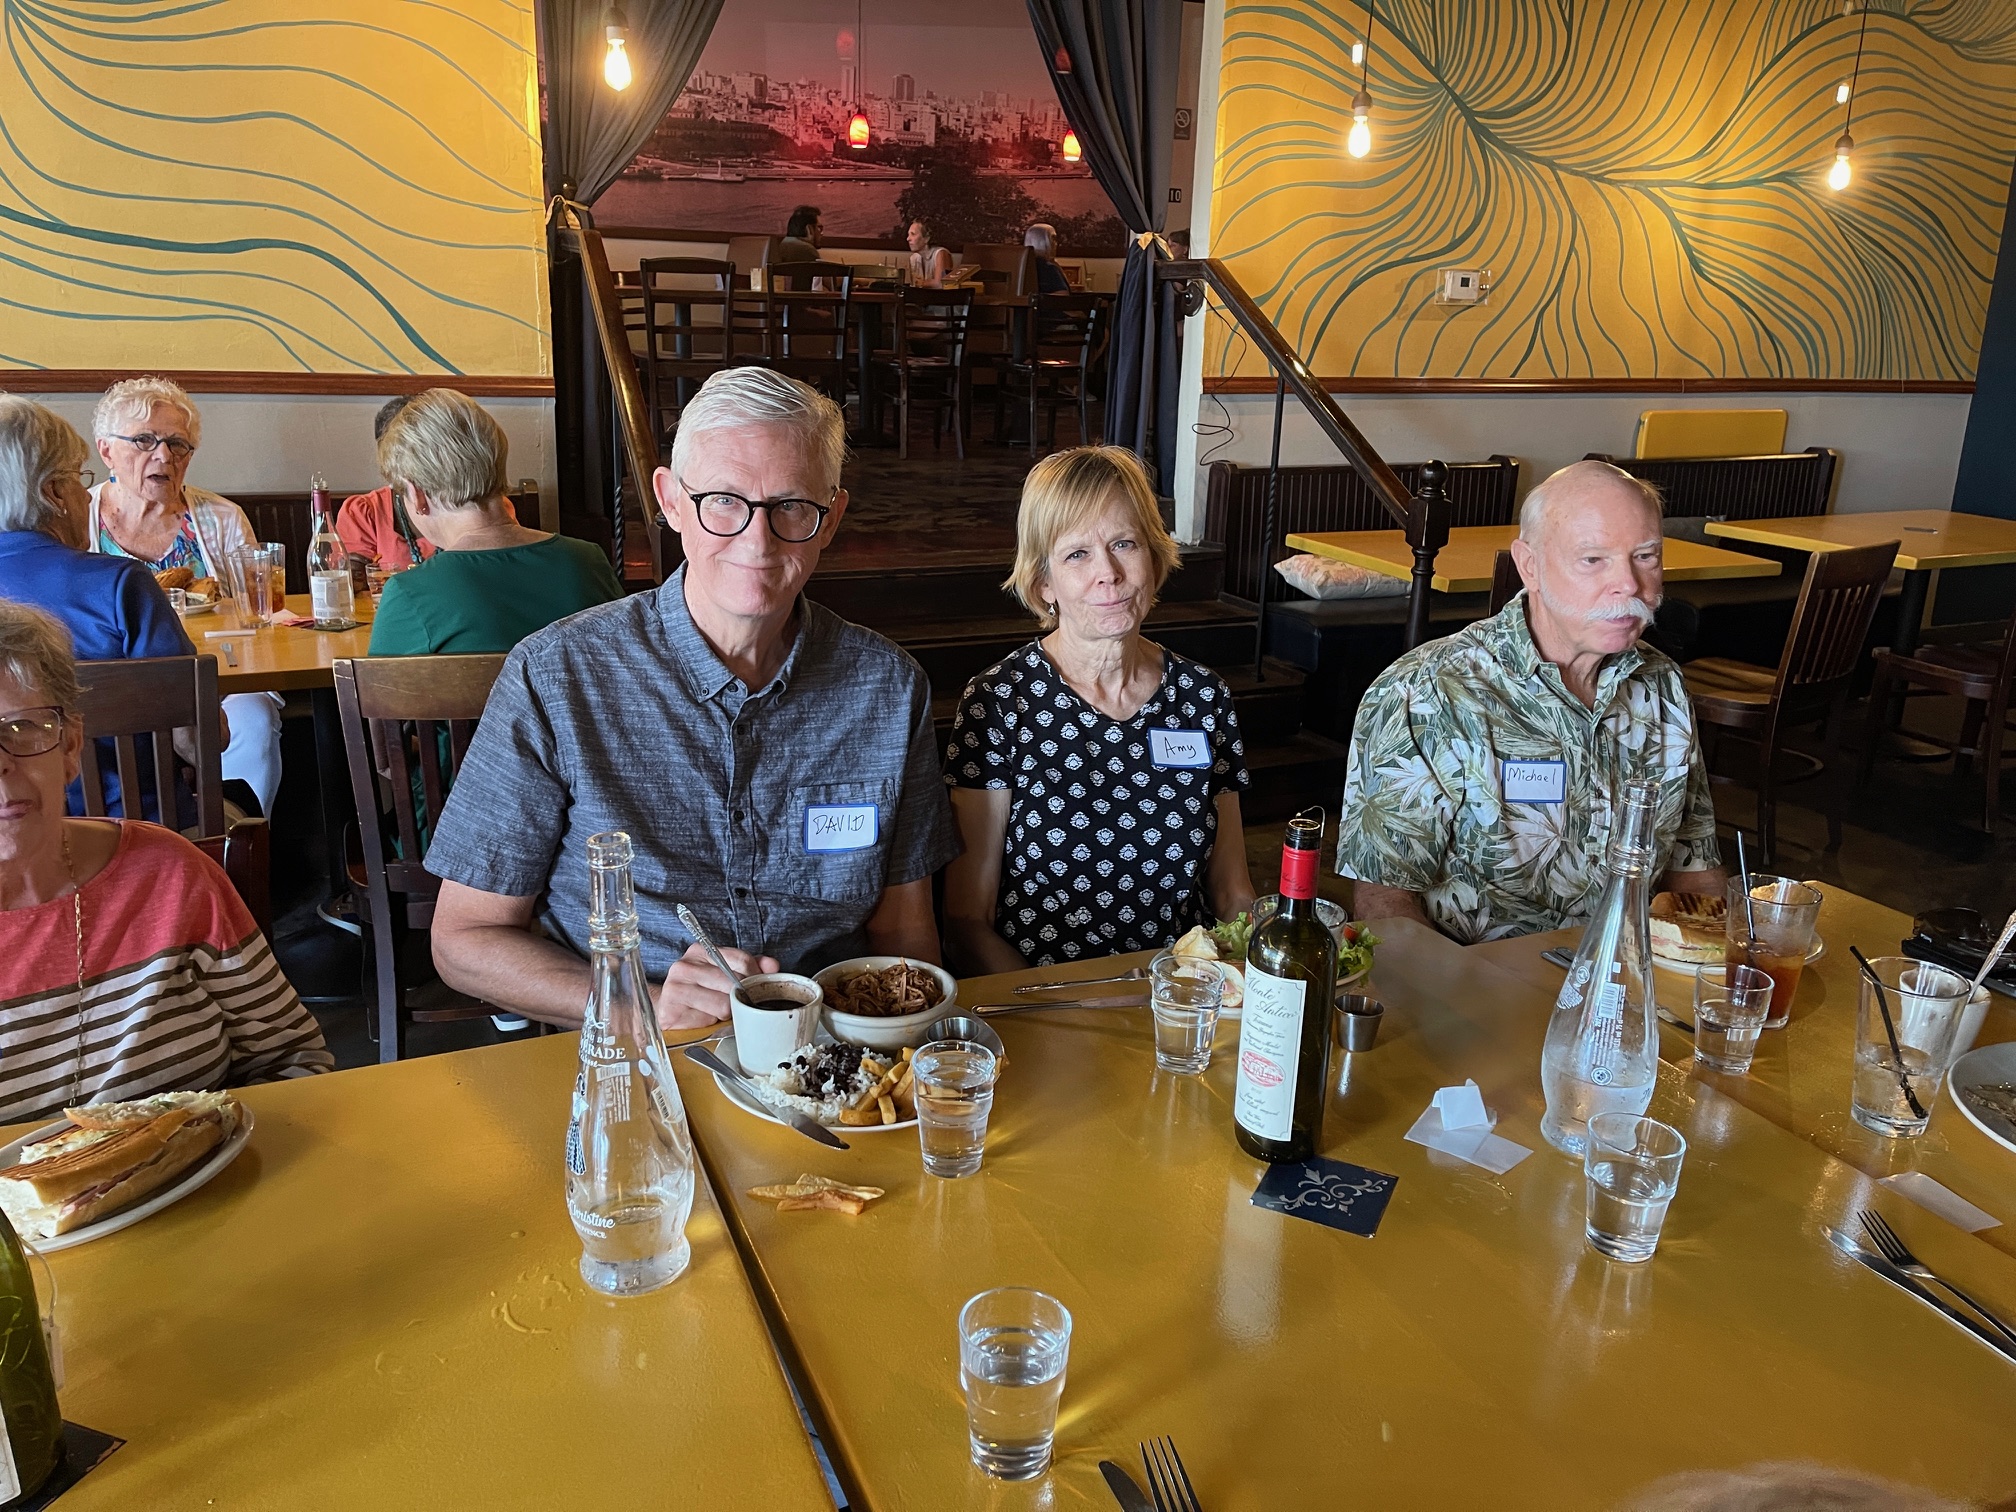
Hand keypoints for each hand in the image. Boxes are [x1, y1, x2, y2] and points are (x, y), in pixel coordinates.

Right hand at [654, 942, 780, 1030]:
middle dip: (742, 997)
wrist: (668, 1008)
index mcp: (702, 951)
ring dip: (728, 1013)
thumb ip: (750, 967)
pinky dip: (712, 1022)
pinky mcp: (670, 1008)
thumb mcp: (725, 974)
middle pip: (734, 983)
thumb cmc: (700, 991)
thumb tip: (772, 966)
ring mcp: (676, 986)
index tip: (757, 988)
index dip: (756, 977)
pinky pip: (707, 1019)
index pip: (742, 960)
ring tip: (720, 1012)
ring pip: (723, 1003)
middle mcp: (686, 965)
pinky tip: (707, 1018)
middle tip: (740, 1005)